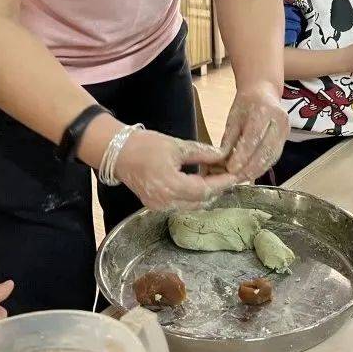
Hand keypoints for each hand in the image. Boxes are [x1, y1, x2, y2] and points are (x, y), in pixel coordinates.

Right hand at [116, 130, 239, 210]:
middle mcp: (165, 201)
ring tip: (216, 178)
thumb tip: (221, 155)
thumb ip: (201, 153)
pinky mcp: (155, 205)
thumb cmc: (145, 145)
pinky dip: (192, 196)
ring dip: (205, 194)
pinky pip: (180, 204)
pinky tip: (199, 183)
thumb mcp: (177, 146)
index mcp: (171, 186)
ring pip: (191, 205)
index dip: (222, 183)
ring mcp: (159, 206)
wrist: (118, 153)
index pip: (204, 190)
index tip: (235, 175)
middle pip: (200, 201)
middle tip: (228, 175)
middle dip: (216, 189)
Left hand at [220, 85, 288, 181]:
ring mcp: (285, 128)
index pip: (253, 137)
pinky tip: (253, 173)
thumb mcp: (233, 117)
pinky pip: (275, 155)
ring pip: (272, 155)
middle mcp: (278, 119)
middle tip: (236, 178)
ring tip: (243, 179)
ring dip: (257, 170)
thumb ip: (229, 138)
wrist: (264, 91)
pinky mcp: (287, 136)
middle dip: (250, 167)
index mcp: (263, 110)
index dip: (242, 155)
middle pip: (265, 149)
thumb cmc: (246, 104)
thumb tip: (223, 161)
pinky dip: (264, 166)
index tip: (231, 169)